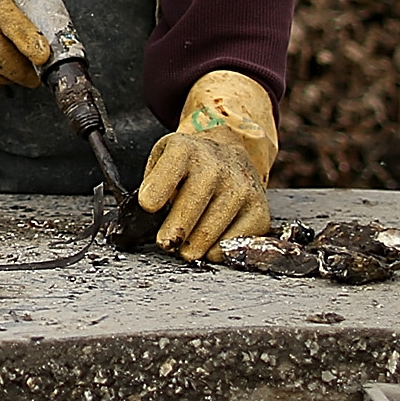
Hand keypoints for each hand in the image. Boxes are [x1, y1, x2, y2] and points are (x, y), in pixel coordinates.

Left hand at [137, 72, 278, 259]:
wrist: (230, 155)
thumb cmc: (188, 166)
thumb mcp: (163, 159)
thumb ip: (151, 183)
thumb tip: (140, 220)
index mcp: (186, 150)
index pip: (172, 168)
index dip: (159, 187)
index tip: (148, 205)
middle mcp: (217, 165)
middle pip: (193, 203)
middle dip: (176, 229)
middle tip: (166, 243)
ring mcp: (241, 187)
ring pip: (213, 228)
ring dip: (195, 245)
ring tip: (185, 249)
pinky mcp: (259, 210)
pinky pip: (235, 241)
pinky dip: (218, 250)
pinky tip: (208, 246)